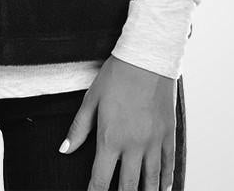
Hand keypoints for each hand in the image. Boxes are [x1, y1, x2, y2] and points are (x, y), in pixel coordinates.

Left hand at [58, 56, 176, 190]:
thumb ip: (79, 128)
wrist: (147, 57)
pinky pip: (169, 164)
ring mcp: (153, 141)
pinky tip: (163, 189)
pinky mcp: (168, 133)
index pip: (100, 179)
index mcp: (110, 138)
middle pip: (128, 186)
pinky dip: (166, 180)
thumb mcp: (92, 99)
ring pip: (151, 180)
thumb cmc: (116, 75)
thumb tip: (65, 149)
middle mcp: (133, 145)